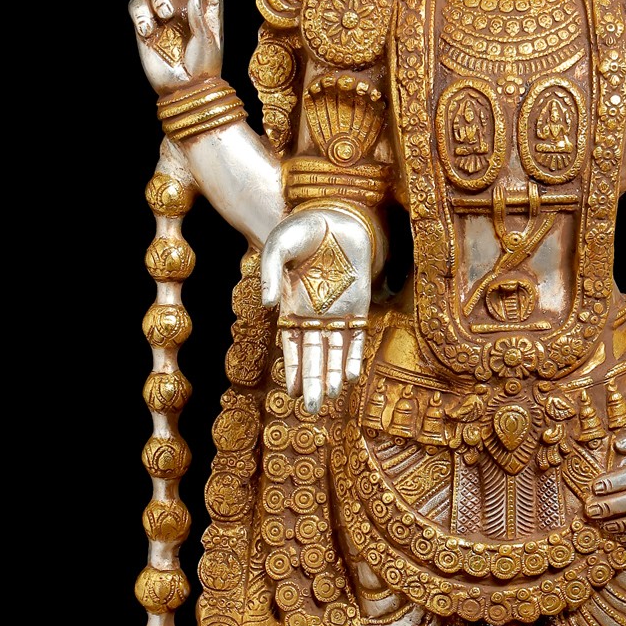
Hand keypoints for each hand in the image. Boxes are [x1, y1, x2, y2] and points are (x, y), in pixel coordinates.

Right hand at [128, 0, 223, 95]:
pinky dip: (140, 13)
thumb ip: (198, 17)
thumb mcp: (207, 41)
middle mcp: (183, 8)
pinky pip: (137, 6)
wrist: (184, 89)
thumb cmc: (203, 67)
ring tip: (164, 15)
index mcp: (204, 9)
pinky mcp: (146, 27)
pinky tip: (148, 30)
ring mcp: (164, 17)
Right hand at [260, 205, 378, 413]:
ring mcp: (337, 314)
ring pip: (335, 352)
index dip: (292, 369)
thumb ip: (269, 274)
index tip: (293, 393)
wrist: (334, 216)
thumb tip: (267, 305)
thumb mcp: (278, 247)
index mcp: (290, 308)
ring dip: (334, 375)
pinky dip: (354, 356)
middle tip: (313, 408)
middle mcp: (313, 317)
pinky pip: (356, 337)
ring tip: (332, 398)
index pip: (290, 346)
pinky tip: (351, 377)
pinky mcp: (358, 307)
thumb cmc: (301, 231)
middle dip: (313, 382)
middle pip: (313, 356)